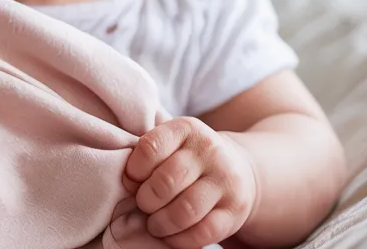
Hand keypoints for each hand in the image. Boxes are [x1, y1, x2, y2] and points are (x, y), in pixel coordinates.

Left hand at [123, 117, 258, 248]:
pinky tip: (171, 236)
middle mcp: (210, 152)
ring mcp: (226, 182)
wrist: (239, 170)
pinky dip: (181, 239)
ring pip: (185, 210)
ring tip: (154, 224)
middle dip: (146, 200)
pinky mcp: (235, 211)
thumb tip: (126, 180)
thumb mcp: (171, 144)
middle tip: (143, 205)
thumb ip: (147, 155)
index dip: (134, 170)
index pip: (150, 148)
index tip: (131, 182)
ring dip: (161, 223)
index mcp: (187, 129)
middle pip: (166, 181)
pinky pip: (204, 232)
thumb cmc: (189, 159)